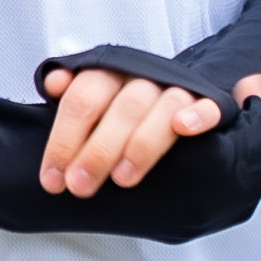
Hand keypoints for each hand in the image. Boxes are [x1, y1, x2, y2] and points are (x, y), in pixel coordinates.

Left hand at [40, 63, 225, 199]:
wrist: (173, 109)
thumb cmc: (121, 115)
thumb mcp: (92, 107)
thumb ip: (73, 101)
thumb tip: (54, 83)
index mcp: (109, 75)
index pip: (83, 100)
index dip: (63, 140)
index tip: (53, 178)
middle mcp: (142, 79)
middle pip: (122, 107)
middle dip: (98, 150)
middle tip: (80, 185)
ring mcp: (175, 90)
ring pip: (163, 107)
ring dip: (142, 144)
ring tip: (123, 178)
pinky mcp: (206, 105)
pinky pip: (207, 106)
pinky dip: (198, 115)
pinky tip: (184, 128)